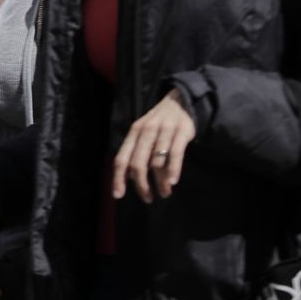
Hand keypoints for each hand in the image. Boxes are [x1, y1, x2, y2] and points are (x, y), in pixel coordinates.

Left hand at [112, 88, 194, 202]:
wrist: (180, 101)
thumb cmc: (159, 124)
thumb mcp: (143, 134)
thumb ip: (135, 153)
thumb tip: (128, 178)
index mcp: (134, 133)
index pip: (122, 159)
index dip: (118, 178)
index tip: (118, 195)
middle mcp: (146, 131)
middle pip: (138, 163)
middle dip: (141, 185)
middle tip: (148, 198)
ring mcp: (165, 130)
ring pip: (157, 162)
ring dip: (160, 182)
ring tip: (164, 193)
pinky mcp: (182, 131)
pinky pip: (175, 154)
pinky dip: (173, 169)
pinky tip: (173, 182)